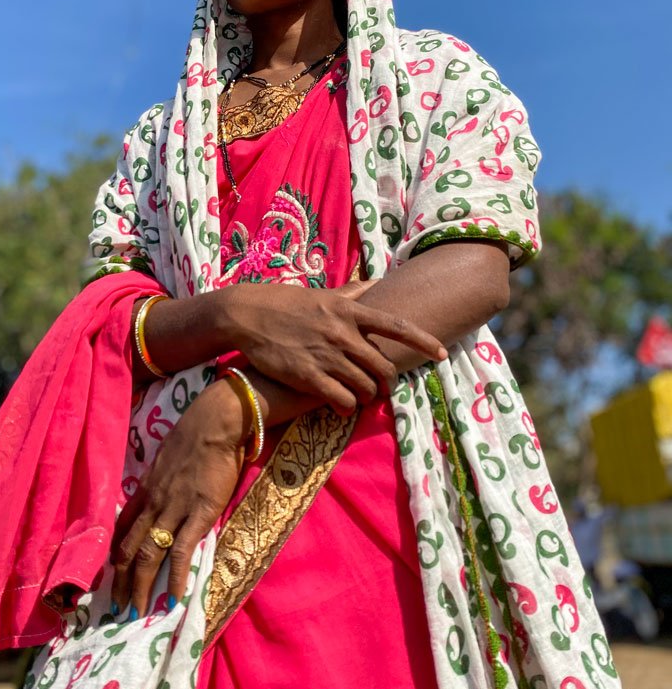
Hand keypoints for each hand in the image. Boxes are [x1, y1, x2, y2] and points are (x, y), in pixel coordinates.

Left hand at [110, 379, 245, 618]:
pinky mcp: (198, 514)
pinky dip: (175, 577)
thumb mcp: (168, 459)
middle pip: (128, 547)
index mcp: (146, 490)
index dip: (113, 553)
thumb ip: (163, 480)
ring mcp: (173, 510)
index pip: (121, 527)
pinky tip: (173, 597)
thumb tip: (166, 490)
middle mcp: (153, 503)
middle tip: (117, 607)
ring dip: (139, 585)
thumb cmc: (196, 435)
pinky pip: (181, 552)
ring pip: (148, 554)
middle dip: (120, 580)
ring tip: (136, 611)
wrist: (215, 423)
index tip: (110, 574)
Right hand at [219, 281, 445, 413]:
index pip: (396, 326)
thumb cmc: (286, 302)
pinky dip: (346, 407)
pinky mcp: (307, 376)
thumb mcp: (323, 293)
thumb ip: (353, 291)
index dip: (422, 341)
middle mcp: (342, 333)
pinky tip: (341, 407)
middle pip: (382, 367)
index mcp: (348, 311)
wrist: (247, 314)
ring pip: (364, 387)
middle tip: (381, 388)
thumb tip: (377, 281)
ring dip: (365, 396)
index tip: (441, 353)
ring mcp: (325, 355)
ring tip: (358, 397)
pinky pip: (340, 400)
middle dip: (386, 383)